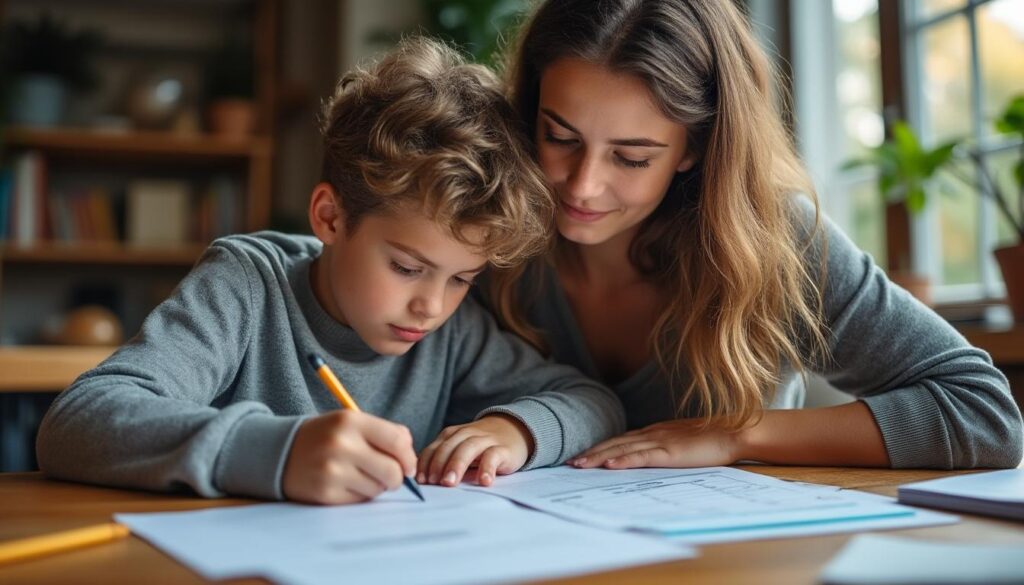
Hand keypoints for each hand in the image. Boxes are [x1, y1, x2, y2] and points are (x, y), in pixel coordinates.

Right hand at [282, 410, 416, 504]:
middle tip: (389, 477)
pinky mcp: (325, 493)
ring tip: (359, 475)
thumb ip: (385, 434)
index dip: (409, 457)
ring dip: (376, 486)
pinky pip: (360, 501)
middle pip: (393, 471)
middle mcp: (341, 444)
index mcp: (351, 420)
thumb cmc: (326, 437)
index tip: (409, 465)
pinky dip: (359, 495)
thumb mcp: (351, 423)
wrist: (280, 452)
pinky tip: (345, 484)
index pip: (398, 441)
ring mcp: (332, 470)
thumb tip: (411, 461)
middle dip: (397, 478)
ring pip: (378, 488)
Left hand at [417, 415, 533, 486]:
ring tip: (450, 483)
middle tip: (433, 483)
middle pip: (449, 446)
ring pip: (468, 448)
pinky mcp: (503, 448)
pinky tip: (484, 481)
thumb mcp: (460, 449)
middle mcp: (467, 433)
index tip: (420, 480)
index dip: (426, 463)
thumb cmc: (481, 446)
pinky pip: (493, 456)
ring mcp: (486, 439)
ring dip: (457, 465)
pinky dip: (487, 468)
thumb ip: (445, 460)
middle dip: (439, 464)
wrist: (514, 430)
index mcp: (452, 435)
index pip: (434, 447)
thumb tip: (425, 482)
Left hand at [569, 418, 741, 468]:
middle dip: (592, 452)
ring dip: (599, 456)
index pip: (622, 439)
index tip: (583, 455)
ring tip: (580, 464)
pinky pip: (642, 456)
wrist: (736, 432)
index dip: (601, 447)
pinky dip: (623, 459)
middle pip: (615, 442)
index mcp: (656, 431)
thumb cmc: (713, 439)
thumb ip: (665, 447)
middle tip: (570, 462)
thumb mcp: (682, 442)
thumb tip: (649, 457)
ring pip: (622, 448)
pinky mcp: (670, 452)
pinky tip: (609, 464)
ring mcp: (661, 441)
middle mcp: (653, 433)